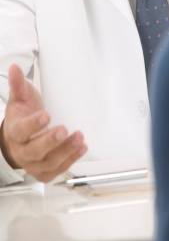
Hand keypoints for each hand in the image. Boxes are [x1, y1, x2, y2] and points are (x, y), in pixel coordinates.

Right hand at [0, 64, 86, 181]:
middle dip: (51, 141)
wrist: (17, 140)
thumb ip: (18, 85)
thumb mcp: (19, 99)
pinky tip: (82, 148)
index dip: (33, 125)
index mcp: (15, 132)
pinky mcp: (44, 171)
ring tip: (80, 138)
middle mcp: (22, 151)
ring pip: (49, 162)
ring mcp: (33, 164)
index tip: (46, 115)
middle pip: (35, 150)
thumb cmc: (21, 116)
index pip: (21, 131)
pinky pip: (57, 170)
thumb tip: (15, 68)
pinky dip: (70, 161)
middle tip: (64, 129)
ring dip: (66, 151)